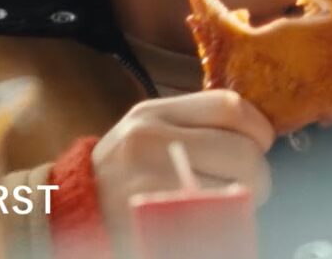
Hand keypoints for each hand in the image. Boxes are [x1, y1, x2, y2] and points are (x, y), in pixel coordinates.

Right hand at [91, 89, 275, 236]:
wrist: (71, 211)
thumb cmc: (123, 173)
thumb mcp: (150, 132)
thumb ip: (197, 125)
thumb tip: (257, 134)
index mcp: (154, 114)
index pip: (231, 107)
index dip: (259, 129)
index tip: (259, 145)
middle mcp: (149, 142)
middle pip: (242, 153)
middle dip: (259, 175)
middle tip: (250, 186)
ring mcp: (150, 184)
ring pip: (235, 191)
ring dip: (245, 203)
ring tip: (229, 203)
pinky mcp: (154, 222)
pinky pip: (213, 222)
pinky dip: (224, 224)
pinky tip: (212, 222)